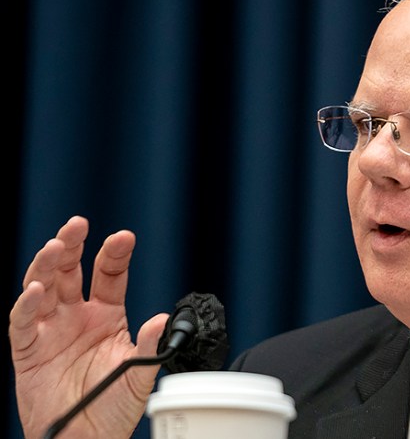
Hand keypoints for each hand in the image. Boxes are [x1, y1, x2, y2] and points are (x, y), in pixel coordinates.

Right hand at [9, 216, 168, 438]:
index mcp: (106, 314)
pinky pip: (22, 323)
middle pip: (69, 270)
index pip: (109, 274)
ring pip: (42, 287)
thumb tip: (165, 319)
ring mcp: (50, 330)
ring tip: (55, 246)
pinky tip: (36, 291)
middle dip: (72, 244)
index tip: (124, 237)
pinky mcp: (27, 351)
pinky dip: (26, 305)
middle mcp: (76, 316)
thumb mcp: (139, 375)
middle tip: (78, 224)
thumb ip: (148, 346)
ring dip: (45, 265)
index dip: (114, 254)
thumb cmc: (112, 406)